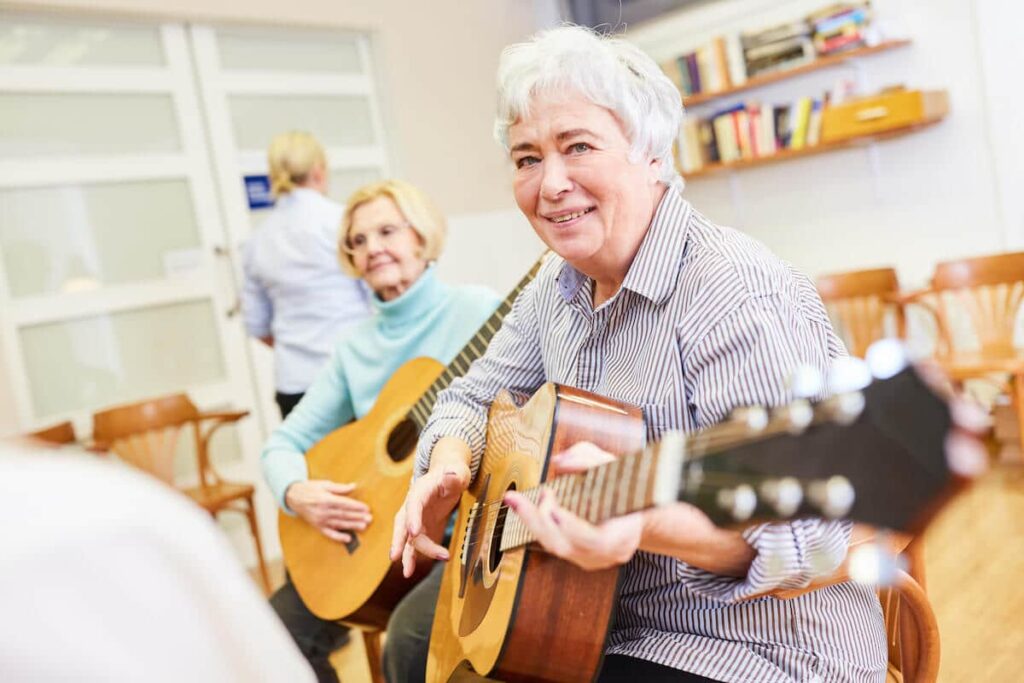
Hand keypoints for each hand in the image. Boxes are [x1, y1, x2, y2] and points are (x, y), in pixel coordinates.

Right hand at [285, 480, 370, 543]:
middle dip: (357, 517)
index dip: (356, 506)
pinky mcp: (317, 526)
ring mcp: (320, 520)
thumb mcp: (324, 484)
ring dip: (352, 526)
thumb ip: (339, 487)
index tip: (366, 508)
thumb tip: (353, 486)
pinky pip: (329, 533)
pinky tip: (348, 538)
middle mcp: (323, 511)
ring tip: (363, 526)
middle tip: (369, 518)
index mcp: (325, 499)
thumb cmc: (309, 489)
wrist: (293, 497)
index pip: (344, 504)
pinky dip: (339, 537)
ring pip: (339, 524)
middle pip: (343, 515)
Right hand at [390, 444, 469, 577]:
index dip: (413, 517)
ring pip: (408, 538)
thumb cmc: (453, 474)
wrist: (448, 477)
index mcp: (420, 490)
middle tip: (395, 556)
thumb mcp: (457, 472)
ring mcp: (414, 519)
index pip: (414, 503)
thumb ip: (454, 476)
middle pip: (403, 523)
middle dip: (399, 540)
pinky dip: (411, 557)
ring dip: (408, 555)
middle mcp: (412, 506)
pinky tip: (409, 571)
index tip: (414, 531)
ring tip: (407, 572)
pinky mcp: (419, 529)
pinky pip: (413, 545)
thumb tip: (451, 474)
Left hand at [503, 442, 643, 571]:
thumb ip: (588, 459)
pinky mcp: (578, 556)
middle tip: (528, 496)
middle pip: (566, 545)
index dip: (574, 528)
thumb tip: (558, 462)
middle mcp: (607, 553)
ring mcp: (591, 559)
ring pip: (555, 547)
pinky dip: (537, 525)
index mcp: (625, 534)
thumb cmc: (628, 488)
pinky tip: (524, 508)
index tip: (555, 510)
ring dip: (532, 521)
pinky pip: (552, 544)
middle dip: (540, 520)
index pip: (598, 541)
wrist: (637, 512)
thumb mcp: (615, 466)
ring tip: (517, 499)